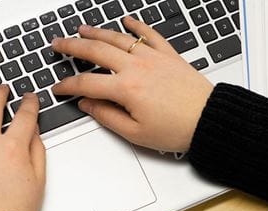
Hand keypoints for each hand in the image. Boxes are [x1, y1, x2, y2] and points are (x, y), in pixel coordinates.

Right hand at [51, 17, 213, 151]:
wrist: (209, 119)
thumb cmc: (178, 129)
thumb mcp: (136, 133)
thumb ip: (107, 117)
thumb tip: (87, 104)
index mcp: (127, 89)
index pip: (86, 82)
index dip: (68, 85)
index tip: (59, 88)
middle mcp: (137, 68)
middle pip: (96, 51)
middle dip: (72, 47)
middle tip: (58, 44)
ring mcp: (153, 58)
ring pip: (118, 38)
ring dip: (97, 32)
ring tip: (82, 29)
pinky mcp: (169, 55)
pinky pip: (150, 34)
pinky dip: (137, 25)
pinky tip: (128, 20)